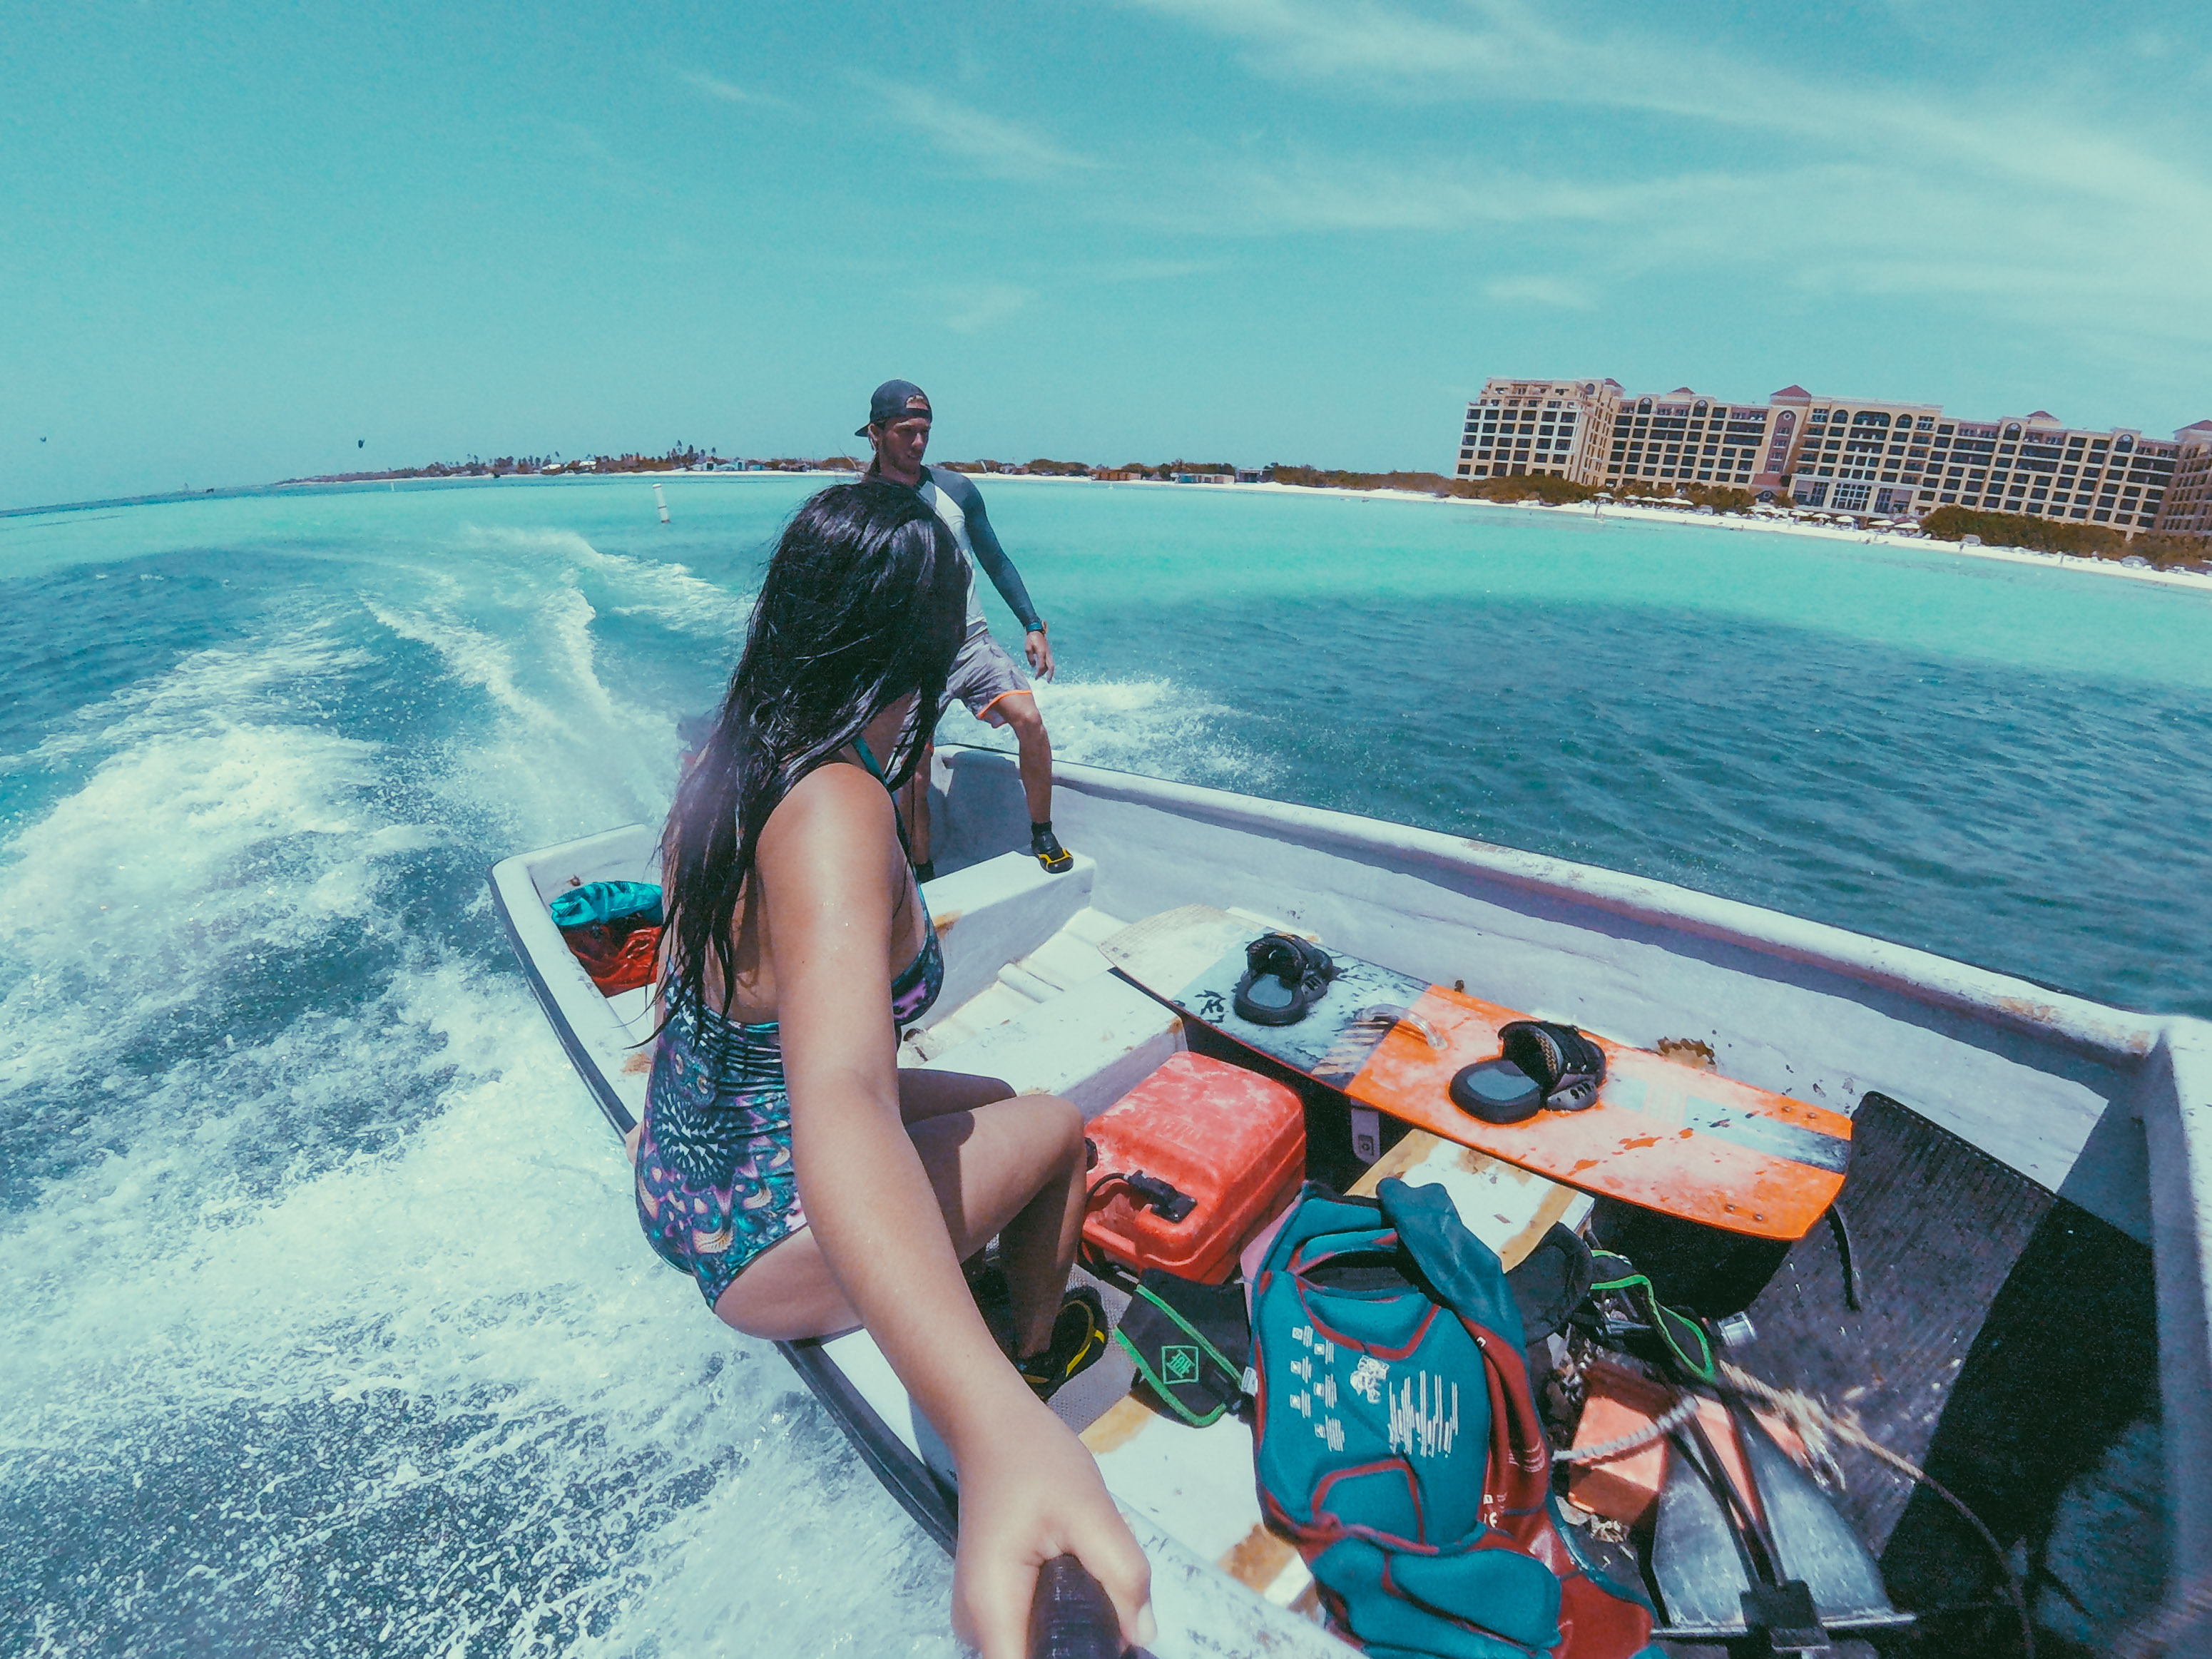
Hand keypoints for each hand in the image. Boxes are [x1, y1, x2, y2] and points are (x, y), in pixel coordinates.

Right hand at [949, 1395, 1152, 1658]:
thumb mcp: (1091, 1510)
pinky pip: (1036, 1625)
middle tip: (1117, 1600)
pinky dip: (1067, 1612)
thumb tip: (1142, 1636)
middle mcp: (977, 1625)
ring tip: (1098, 1576)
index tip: (1110, 1643)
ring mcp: (984, 1614)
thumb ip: (1122, 1574)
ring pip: (1041, 1645)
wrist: (993, 1425)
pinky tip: (1081, 1572)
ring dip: (1079, 1626)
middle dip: (1086, 1645)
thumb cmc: (1035, 1461)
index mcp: (992, 1610)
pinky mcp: (996, 1601)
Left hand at [1025, 628, 1054, 680]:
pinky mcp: (1048, 651)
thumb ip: (1031, 658)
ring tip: (1042, 675)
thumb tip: (1033, 666)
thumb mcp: (1027, 648)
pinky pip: (1049, 660)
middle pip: (1051, 666)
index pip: (1041, 666)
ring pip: (1051, 664)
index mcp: (1041, 652)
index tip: (1035, 678)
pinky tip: (1043, 668)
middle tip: (1048, 681)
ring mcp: (1049, 652)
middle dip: (1050, 674)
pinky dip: (1047, 666)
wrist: (1036, 629)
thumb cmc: (1030, 638)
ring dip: (1047, 671)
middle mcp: (1047, 653)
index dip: (1039, 673)